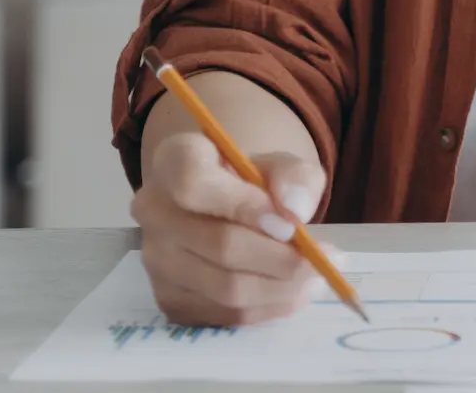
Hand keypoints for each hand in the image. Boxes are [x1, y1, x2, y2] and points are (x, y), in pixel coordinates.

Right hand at [131, 131, 330, 325]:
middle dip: (281, 259)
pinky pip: (223, 315)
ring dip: (280, 289)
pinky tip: (291, 292)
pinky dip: (266, 309)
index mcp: (174, 160)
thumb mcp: (281, 165)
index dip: (243, 205)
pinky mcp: (168, 299)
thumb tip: (295, 210)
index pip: (194, 184)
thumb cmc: (252, 181)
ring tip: (316, 278)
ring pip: (224, 287)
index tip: (288, 223)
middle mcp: (153, 210)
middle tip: (323, 261)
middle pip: (219, 245)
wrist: (225, 207)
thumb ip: (295, 177)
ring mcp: (156, 260)